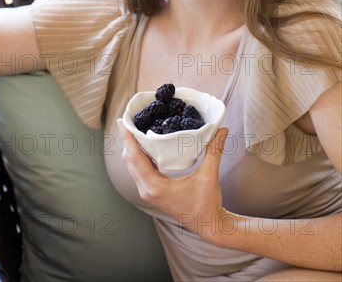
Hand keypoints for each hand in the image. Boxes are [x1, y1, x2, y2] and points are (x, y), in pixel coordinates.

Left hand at [118, 119, 228, 243]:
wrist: (208, 225)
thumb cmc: (207, 203)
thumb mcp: (209, 175)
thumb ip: (214, 150)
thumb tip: (221, 129)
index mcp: (156, 186)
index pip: (135, 157)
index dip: (127, 138)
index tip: (122, 121)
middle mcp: (147, 190)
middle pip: (129, 160)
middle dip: (127, 139)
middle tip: (128, 119)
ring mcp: (148, 192)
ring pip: (132, 166)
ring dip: (131, 147)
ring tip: (134, 128)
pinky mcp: (152, 192)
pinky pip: (139, 170)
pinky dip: (138, 156)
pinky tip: (145, 145)